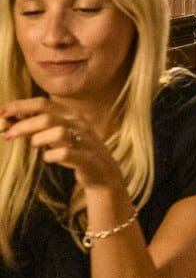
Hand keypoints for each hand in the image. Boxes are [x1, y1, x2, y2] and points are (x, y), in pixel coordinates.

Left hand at [0, 98, 119, 189]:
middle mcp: (79, 124)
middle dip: (23, 124)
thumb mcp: (59, 134)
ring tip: (33, 146)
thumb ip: (39, 125)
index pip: (42, 103)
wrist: (103, 174)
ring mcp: (85, 141)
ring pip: (57, 132)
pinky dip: (51, 156)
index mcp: (71, 115)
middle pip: (47, 117)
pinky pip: (64, 154)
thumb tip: (11, 118)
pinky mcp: (87, 159)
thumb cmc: (75, 152)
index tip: (0, 111)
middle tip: (7, 134)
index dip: (20, 106)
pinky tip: (48, 159)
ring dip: (39, 139)